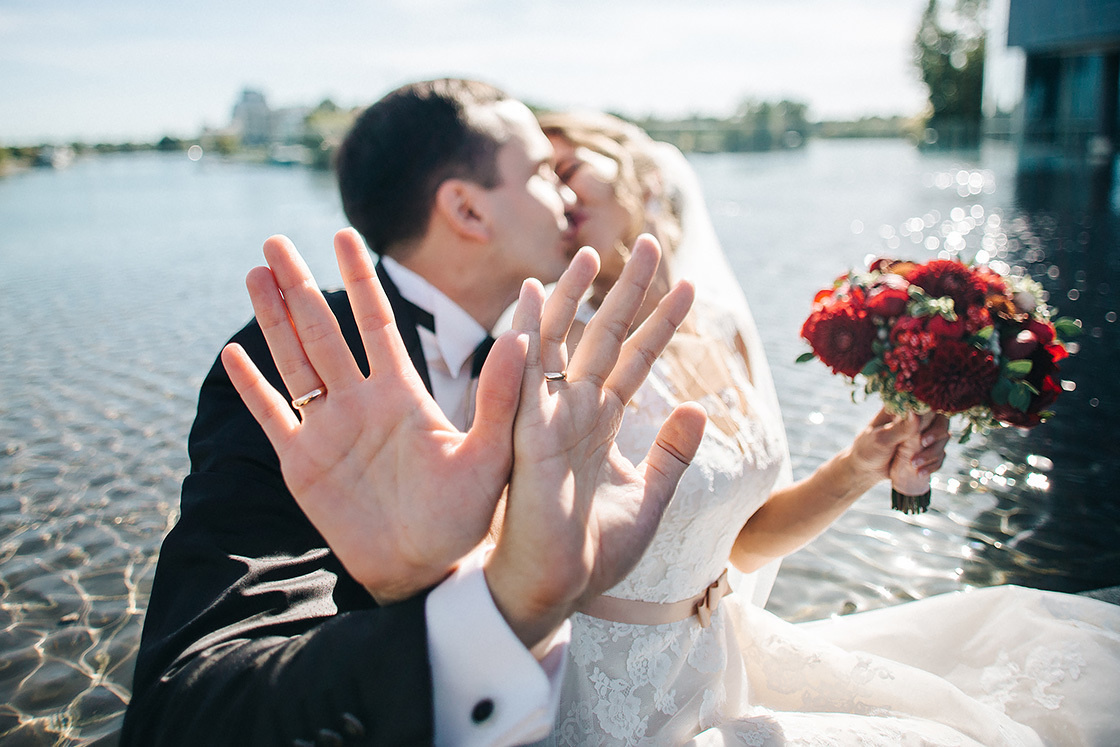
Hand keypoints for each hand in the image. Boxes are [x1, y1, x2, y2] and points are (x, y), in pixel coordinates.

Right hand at [221, 228, 527, 601]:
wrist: (426, 569)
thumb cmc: (463, 516)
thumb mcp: (490, 454)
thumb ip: (500, 398)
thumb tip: (520, 338)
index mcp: (402, 393)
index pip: (377, 322)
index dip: (359, 280)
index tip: (344, 235)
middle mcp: (361, 402)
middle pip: (323, 331)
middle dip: (299, 286)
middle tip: (274, 240)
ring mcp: (328, 430)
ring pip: (294, 361)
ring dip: (272, 319)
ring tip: (254, 273)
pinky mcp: (302, 464)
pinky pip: (273, 416)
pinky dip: (252, 388)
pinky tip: (232, 353)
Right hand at [484, 235, 707, 648]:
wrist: (557, 591)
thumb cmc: (594, 551)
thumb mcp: (652, 498)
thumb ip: (672, 454)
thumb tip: (695, 406)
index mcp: (601, 422)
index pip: (636, 359)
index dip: (663, 323)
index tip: (689, 288)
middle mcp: (574, 411)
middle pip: (603, 337)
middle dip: (628, 291)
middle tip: (653, 244)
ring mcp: (547, 419)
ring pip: (560, 344)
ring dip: (572, 297)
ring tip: (591, 253)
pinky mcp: (526, 437)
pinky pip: (522, 379)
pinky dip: (525, 338)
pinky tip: (530, 297)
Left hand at [848, 409, 950, 491]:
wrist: (865, 470)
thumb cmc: (868, 449)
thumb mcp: (882, 438)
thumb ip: (900, 428)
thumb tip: (916, 411)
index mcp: (903, 409)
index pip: (927, 403)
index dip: (933, 414)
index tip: (922, 433)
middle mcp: (916, 420)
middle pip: (941, 421)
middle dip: (936, 434)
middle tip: (923, 444)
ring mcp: (922, 435)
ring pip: (942, 439)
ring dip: (932, 453)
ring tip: (914, 465)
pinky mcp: (925, 450)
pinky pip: (939, 455)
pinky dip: (933, 465)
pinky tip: (919, 473)